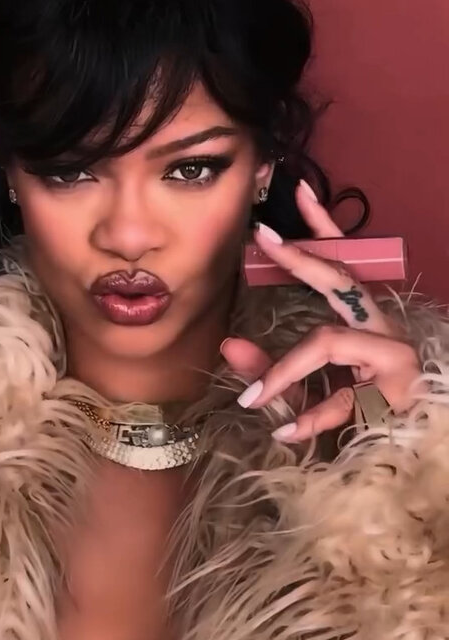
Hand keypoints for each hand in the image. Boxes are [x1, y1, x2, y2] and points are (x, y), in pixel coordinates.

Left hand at [221, 180, 420, 442]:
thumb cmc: (361, 411)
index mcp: (362, 317)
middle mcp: (379, 325)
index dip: (322, 226)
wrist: (412, 449)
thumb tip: (227, 346)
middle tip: (266, 238)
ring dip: (285, 369)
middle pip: (340, 280)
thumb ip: (268, 366)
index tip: (297, 190)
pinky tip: (285, 433)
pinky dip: (309, 417)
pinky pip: (339, 398)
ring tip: (254, 397)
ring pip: (327, 341)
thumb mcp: (306, 387)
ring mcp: (391, 354)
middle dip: (301, 258)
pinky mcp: (394, 389)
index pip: (343, 261)